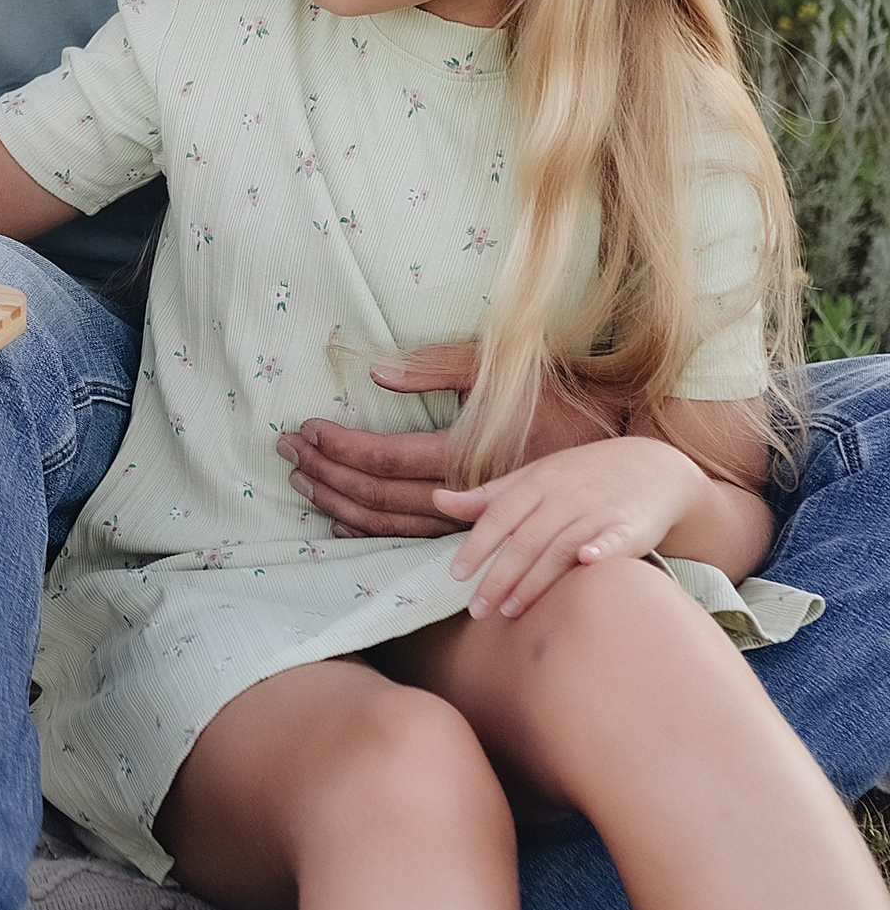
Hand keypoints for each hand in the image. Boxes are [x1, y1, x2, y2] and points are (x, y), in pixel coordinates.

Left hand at [278, 344, 613, 539]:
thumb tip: (377, 372)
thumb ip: (439, 367)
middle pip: (375, 498)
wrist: (622, 454)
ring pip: (387, 526)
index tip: (305, 429)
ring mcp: (471, 522)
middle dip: (324, 474)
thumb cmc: (561, 399)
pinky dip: (368, 532)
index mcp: (465, 452)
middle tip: (287, 453)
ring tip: (304, 483)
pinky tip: (342, 523)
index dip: (337, 445)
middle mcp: (464, 496)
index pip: (382, 458)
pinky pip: (409, 542)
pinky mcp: (479, 532)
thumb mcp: (503, 369)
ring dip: (338, 503)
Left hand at [433, 436, 699, 620]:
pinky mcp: (631, 526)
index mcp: (538, 482)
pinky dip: (601, 548)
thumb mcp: (534, 477)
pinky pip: (614, 538)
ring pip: (561, 546)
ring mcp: (599, 509)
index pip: (500, 516)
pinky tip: (586, 563)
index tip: (456, 575)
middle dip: (499, 576)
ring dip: (535, 579)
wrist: (652, 465)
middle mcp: (565, 495)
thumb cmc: (581, 476)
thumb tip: (438, 499)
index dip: (478, 545)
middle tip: (478, 611)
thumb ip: (488, 496)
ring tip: (511, 610)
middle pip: (525, 539)